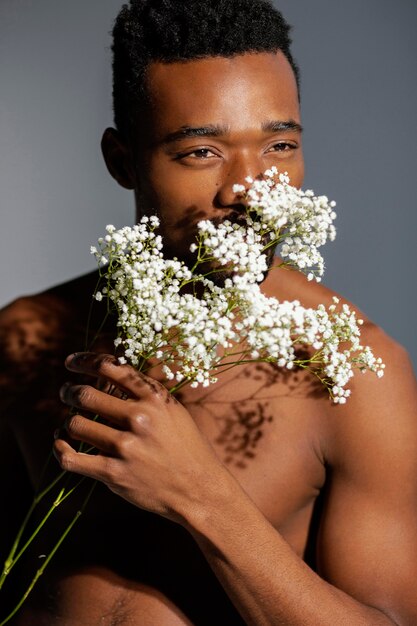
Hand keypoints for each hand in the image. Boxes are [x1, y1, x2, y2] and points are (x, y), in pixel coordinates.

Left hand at [53, 352, 224, 524]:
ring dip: (68, 420)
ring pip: (75, 424)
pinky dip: (60, 448)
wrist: (199, 489)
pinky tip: (61, 443)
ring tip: (70, 421)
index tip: (71, 363)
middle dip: (70, 392)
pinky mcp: (113, 473)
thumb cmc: (187, 447)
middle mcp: (139, 418)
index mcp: (154, 398)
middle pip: (85, 395)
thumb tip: (112, 373)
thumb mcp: (173, 410)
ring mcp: (125, 446)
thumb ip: (145, 393)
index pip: (109, 368)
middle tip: (67, 393)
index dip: (84, 361)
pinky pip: (70, 458)